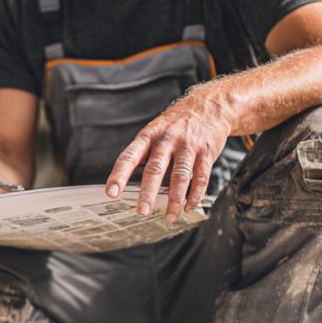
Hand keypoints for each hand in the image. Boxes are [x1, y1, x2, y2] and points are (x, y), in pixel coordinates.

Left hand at [105, 87, 233, 220]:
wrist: (209, 106)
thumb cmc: (176, 125)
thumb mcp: (155, 131)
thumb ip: (145, 155)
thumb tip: (129, 185)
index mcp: (148, 135)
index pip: (129, 156)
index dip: (119, 175)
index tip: (112, 193)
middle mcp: (167, 140)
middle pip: (155, 169)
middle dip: (148, 193)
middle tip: (142, 211)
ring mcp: (188, 146)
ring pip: (180, 176)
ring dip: (174, 200)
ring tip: (170, 216)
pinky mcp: (206, 152)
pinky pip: (200, 177)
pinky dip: (194, 195)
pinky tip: (188, 207)